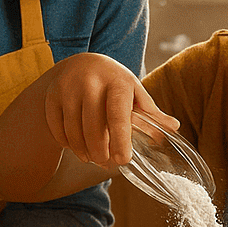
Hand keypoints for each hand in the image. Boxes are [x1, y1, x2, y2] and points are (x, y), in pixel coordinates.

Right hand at [41, 53, 176, 166]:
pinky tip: (77, 146)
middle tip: (107, 164)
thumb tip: (176, 127)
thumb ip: (152, 112)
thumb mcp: (135, 93)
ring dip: (83, 151)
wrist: (83, 62)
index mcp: (118, 81)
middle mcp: (91, 81)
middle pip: (93, 128)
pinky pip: (58, 129)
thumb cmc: (115, 84)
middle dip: (100, 153)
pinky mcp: (52, 95)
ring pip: (74, 131)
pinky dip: (67, 143)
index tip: (123, 160)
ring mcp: (68, 87)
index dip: (121, 141)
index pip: (118, 115)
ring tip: (92, 157)